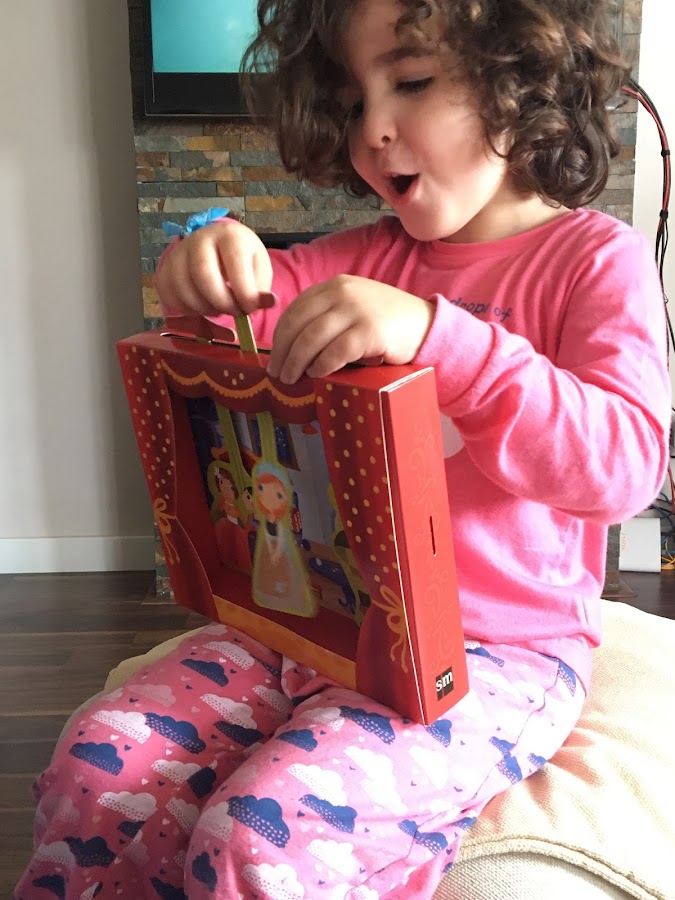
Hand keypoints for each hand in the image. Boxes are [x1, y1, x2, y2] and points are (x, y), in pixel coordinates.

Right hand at [154, 219, 274, 316]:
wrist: (216, 247)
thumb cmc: (241, 260)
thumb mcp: (259, 268)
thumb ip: (262, 288)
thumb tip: (269, 303)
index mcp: (229, 235)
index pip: (234, 264)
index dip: (244, 293)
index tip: (250, 308)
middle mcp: (199, 238)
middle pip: (203, 275)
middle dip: (221, 302)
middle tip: (233, 312)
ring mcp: (178, 253)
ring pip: (183, 287)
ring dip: (204, 308)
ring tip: (219, 309)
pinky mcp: (165, 269)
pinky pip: (169, 295)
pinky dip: (187, 309)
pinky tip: (202, 307)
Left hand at [266, 275, 434, 383]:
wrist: (426, 325)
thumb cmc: (386, 324)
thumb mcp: (353, 309)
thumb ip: (327, 317)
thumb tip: (290, 347)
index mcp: (335, 286)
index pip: (295, 309)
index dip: (279, 336)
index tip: (273, 357)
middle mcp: (343, 292)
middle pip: (299, 323)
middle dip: (283, 351)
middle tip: (277, 373)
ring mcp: (357, 310)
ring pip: (312, 338)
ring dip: (297, 361)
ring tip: (291, 378)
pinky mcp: (370, 331)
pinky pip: (336, 352)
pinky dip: (322, 365)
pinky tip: (317, 374)